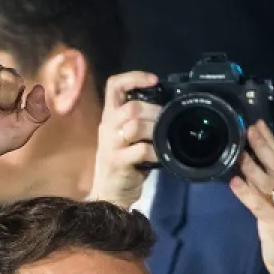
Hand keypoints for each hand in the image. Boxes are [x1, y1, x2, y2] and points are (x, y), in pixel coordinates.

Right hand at [88, 71, 160, 208]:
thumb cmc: (122, 166)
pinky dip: (155, 151)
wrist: (109, 195)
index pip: (114, 86)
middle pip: (130, 106)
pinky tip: (160, 156)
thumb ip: (138, 123)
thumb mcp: (126, 139)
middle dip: (154, 110)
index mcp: (109, 118)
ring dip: (155, 129)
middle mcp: (107, 127)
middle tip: (166, 120)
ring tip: (164, 137)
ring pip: (135, 125)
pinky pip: (141, 150)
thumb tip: (165, 111)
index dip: (134, 78)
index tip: (154, 80)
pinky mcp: (118, 162)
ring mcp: (111, 145)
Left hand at [229, 122, 273, 273]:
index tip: (259, 125)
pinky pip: (258, 204)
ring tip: (237, 151)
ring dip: (250, 164)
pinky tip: (234, 182)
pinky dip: (245, 191)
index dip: (271, 142)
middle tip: (247, 129)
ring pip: (267, 181)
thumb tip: (260, 178)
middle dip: (261, 145)